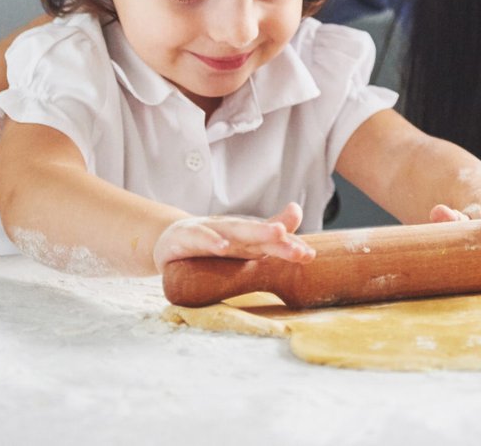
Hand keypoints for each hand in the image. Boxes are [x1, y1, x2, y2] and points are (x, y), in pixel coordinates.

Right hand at [152, 202, 314, 272]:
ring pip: (234, 231)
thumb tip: (301, 226)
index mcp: (246, 237)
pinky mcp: (186, 237)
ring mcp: (210, 231)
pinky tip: (222, 247)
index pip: (270, 240)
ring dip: (254, 231)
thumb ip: (271, 239)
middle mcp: (231, 230)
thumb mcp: (242, 246)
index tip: (308, 255)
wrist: (171, 239)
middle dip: (275, 234)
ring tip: (275, 233)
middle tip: (294, 239)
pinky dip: (211, 240)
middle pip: (256, 232)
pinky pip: (200, 238)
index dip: (288, 246)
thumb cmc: (214, 243)